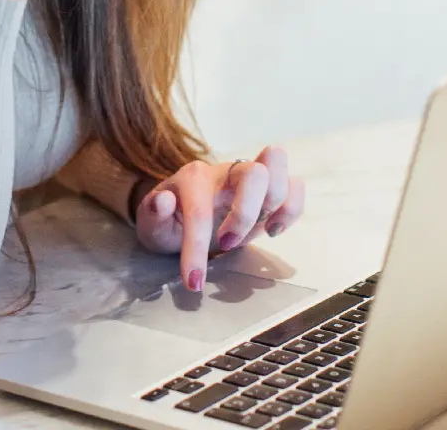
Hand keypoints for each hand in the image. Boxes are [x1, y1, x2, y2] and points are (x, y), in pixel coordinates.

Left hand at [134, 147, 304, 292]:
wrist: (183, 214)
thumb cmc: (168, 220)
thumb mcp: (151, 222)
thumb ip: (154, 212)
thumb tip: (164, 201)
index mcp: (194, 178)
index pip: (201, 209)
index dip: (197, 247)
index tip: (193, 281)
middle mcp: (226, 171)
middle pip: (255, 172)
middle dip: (246, 214)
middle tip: (227, 244)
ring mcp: (251, 178)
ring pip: (279, 166)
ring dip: (274, 205)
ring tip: (261, 231)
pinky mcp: (270, 192)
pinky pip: (295, 185)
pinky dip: (292, 208)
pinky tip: (274, 228)